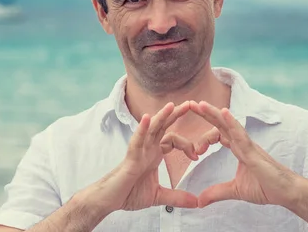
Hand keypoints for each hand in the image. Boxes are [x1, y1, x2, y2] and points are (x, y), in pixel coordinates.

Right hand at [85, 101, 199, 212]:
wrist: (110, 201)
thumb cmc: (129, 193)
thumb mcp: (158, 196)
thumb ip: (177, 198)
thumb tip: (197, 203)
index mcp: (155, 154)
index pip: (174, 140)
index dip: (187, 145)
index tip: (197, 156)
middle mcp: (148, 148)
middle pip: (164, 126)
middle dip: (176, 115)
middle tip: (191, 103)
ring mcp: (139, 151)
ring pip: (151, 129)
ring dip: (162, 116)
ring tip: (172, 105)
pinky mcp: (131, 157)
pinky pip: (137, 140)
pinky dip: (142, 129)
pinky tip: (148, 118)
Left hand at [190, 101, 304, 208]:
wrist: (287, 193)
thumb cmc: (267, 188)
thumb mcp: (235, 190)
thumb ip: (217, 193)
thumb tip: (199, 202)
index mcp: (238, 149)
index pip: (219, 134)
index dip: (205, 136)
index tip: (195, 148)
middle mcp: (242, 143)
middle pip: (221, 124)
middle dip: (206, 114)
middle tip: (190, 104)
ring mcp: (248, 145)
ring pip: (228, 125)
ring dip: (214, 114)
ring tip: (200, 104)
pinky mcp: (253, 152)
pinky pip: (240, 134)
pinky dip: (231, 123)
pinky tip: (223, 113)